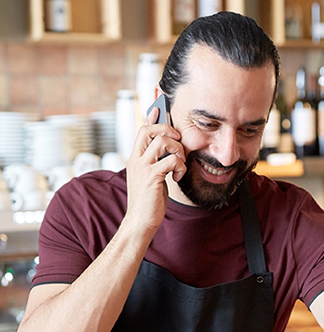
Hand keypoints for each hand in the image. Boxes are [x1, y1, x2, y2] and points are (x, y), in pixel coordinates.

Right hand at [124, 106, 185, 235]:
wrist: (140, 222)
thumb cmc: (148, 202)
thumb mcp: (151, 178)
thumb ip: (156, 164)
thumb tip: (169, 153)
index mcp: (135, 159)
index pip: (141, 131)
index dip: (151, 118)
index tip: (159, 110)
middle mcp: (136, 160)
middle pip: (149, 130)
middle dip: (168, 130)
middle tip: (178, 142)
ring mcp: (143, 167)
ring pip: (163, 142)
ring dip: (178, 150)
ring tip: (180, 164)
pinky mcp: (152, 177)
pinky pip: (172, 160)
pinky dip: (180, 167)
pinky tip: (178, 177)